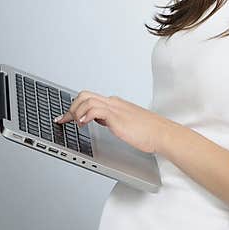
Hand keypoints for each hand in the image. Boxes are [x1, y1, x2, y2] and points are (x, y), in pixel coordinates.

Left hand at [55, 92, 170, 153]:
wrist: (163, 133)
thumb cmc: (149, 132)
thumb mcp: (125, 123)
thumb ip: (112, 119)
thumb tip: (99, 120)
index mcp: (116, 104)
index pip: (90, 98)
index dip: (74, 107)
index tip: (65, 117)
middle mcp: (114, 103)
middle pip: (84, 95)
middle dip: (71, 108)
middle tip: (65, 121)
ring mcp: (115, 109)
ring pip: (86, 100)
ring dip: (75, 112)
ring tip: (75, 123)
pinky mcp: (117, 117)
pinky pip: (95, 110)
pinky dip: (85, 115)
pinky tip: (83, 124)